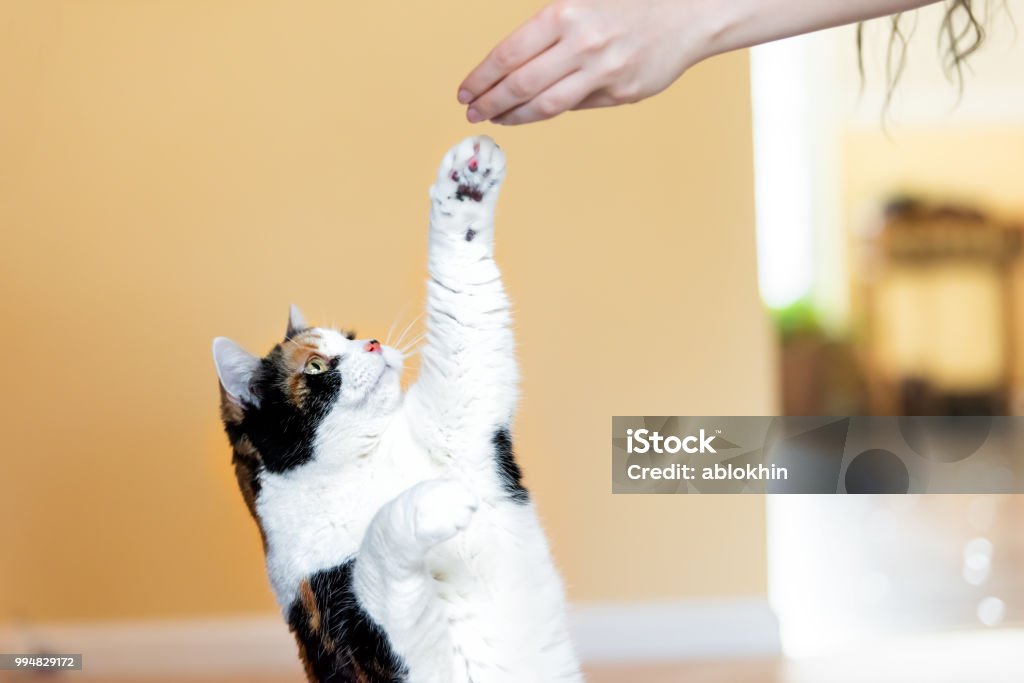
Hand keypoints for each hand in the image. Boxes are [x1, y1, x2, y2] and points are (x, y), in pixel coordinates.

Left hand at [457, 0, 711, 124]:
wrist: (691, 11)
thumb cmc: (632, 1)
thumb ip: (549, 27)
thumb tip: (512, 67)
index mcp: (566, 13)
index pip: (508, 53)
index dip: (481, 76)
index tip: (466, 90)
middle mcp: (583, 44)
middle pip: (520, 85)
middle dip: (489, 101)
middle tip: (472, 110)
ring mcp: (603, 73)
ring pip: (545, 105)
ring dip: (514, 115)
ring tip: (496, 118)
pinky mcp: (622, 93)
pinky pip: (576, 106)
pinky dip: (550, 110)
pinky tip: (533, 111)